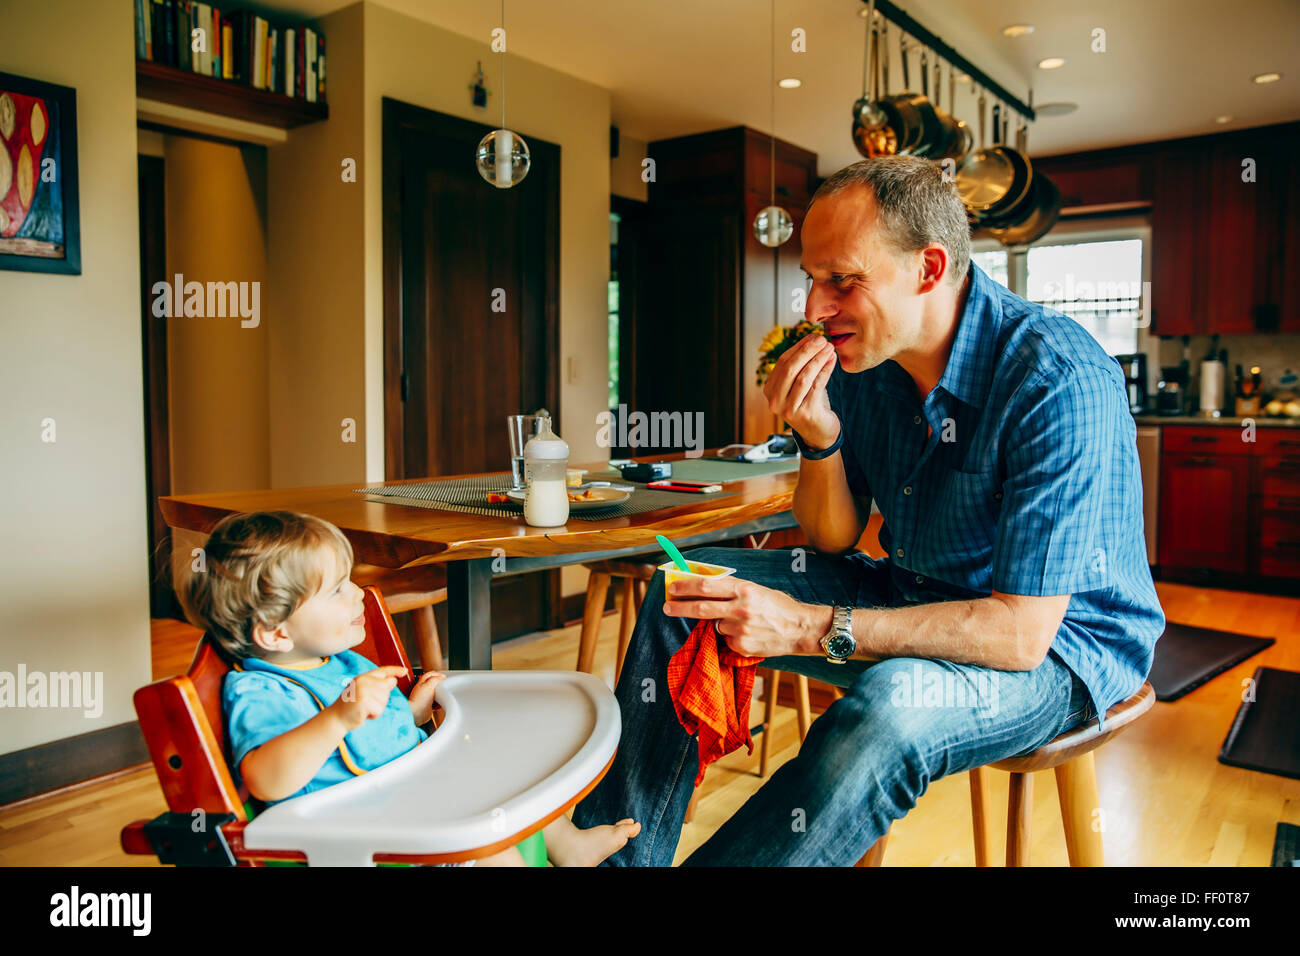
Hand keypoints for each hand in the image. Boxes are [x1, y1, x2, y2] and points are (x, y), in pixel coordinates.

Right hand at [330, 665, 406, 730]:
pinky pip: (379, 709)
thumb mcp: (363, 692)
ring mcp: (363, 690)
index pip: (383, 670)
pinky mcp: (363, 701)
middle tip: (367, 704)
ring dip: (377, 708)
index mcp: (363, 677)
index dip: (395, 670)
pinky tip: (364, 714)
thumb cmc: (350, 706)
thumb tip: (393, 680)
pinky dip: (374, 715)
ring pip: (384, 699)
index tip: (404, 671)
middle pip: (387, 687)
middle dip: (381, 699)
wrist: (336, 718)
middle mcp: (363, 681)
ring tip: (364, 709)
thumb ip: (377, 685)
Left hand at [407, 670, 446, 725]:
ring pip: (435, 693)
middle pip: (432, 683)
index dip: (437, 674)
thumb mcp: (429, 685)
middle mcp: (423, 690)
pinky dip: (439, 703)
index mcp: (421, 683)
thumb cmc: (419, 700)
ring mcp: (425, 698)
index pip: (430, 674)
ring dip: (440, 694)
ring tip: (444, 694)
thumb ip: (435, 679)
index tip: (444, 676)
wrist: (416, 713)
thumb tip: (441, 677)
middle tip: (445, 684)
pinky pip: (435, 703)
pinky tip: (441, 704)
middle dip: (439, 683)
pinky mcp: (427, 706)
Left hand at [664, 575, 823, 657]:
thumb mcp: (756, 590)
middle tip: (666, 606)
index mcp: (744, 589)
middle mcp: (740, 608)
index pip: (707, 586)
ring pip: (716, 626)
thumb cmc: (779, 606)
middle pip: (701, 608)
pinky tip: (749, 634)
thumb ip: (731, 590)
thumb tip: (703, 588)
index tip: (672, 587)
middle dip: (680, 607)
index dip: (686, 586)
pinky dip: (731, 637)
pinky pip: (727, 640)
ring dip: (721, 624)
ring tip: (742, 622)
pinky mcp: (742, 646)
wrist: (801, 629)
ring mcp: (740, 630)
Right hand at [763, 334, 839, 448]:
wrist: (819, 433)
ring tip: (829, 348)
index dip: (799, 347)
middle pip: (790, 368)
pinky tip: (832, 361)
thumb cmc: (810, 404)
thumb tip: (813, 339)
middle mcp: (775, 401)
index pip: (782, 362)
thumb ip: (801, 365)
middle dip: (807, 351)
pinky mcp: (805, 414)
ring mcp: (789, 409)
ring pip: (803, 377)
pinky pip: (816, 386)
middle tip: (822, 339)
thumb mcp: (800, 384)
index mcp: (770, 390)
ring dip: (818, 359)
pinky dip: (825, 370)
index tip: (814, 336)